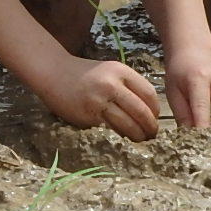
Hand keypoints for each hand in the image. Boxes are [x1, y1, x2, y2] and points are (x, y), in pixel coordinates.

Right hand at [39, 56, 160, 139]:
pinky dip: (120, 136)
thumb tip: (148, 112)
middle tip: (152, 135)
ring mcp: (99, 100)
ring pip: (128, 124)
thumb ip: (128, 86)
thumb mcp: (109, 71)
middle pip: (141, 111)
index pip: (149, 94)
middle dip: (150, 127)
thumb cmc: (85, 74)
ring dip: (137, 136)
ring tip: (139, 139)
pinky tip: (122, 138)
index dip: (156, 111)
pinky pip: (111, 129)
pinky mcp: (88, 115)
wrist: (54, 73)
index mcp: (121, 71)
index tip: (154, 119)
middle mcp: (112, 84)